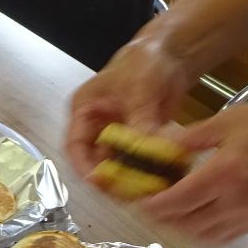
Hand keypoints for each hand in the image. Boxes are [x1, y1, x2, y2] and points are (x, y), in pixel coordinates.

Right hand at [66, 38, 197, 177]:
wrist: (172, 54)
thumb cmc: (144, 62)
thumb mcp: (139, 89)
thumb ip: (139, 119)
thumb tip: (143, 147)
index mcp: (84, 110)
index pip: (75, 145)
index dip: (84, 167)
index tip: (98, 182)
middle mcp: (97, 126)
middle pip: (96, 161)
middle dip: (111, 178)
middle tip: (127, 193)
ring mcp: (118, 134)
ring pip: (119, 164)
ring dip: (131, 177)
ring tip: (146, 189)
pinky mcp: (138, 139)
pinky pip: (139, 161)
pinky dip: (148, 170)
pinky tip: (161, 178)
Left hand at [137, 97, 247, 244]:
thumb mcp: (226, 120)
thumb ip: (190, 138)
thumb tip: (161, 145)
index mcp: (225, 173)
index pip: (177, 201)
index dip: (152, 205)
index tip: (137, 200)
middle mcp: (236, 200)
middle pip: (185, 223)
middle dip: (161, 217)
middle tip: (147, 203)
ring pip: (202, 235)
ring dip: (180, 227)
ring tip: (168, 210)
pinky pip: (223, 236)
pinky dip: (203, 232)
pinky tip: (195, 217)